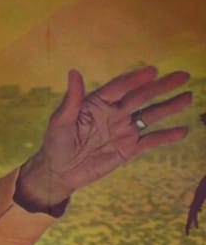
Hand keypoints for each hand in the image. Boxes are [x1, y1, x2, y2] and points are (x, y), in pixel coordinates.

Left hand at [15, 67, 191, 209]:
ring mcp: (123, 130)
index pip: (119, 88)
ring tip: (188, 97)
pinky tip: (182, 131)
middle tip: (182, 76)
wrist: (59, 172)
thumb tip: (74, 72)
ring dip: (169, 107)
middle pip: (140, 98)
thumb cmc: (56, 143)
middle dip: (160, 87)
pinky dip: (166, 136)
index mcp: (97, 103)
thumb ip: (71, 100)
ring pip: (150, 116)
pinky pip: (150, 141)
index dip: (134, 79)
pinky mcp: (128, 149)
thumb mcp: (60, 122)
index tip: (152, 71)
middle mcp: (114, 113)